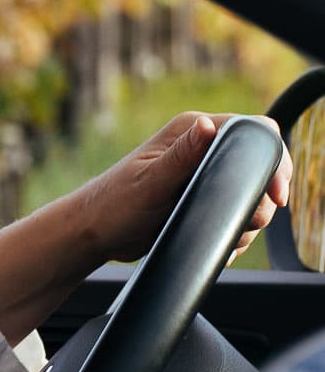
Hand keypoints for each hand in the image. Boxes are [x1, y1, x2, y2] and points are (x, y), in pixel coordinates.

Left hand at [64, 111, 289, 265]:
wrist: (95, 233)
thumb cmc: (114, 204)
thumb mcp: (151, 182)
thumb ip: (182, 157)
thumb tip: (207, 127)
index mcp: (191, 132)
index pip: (254, 132)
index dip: (273, 160)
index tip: (275, 194)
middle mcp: (201, 149)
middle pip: (259, 167)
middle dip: (261, 199)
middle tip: (247, 222)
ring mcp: (203, 175)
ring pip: (251, 195)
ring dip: (247, 221)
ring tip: (225, 237)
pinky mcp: (202, 199)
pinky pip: (235, 213)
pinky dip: (235, 232)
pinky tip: (217, 244)